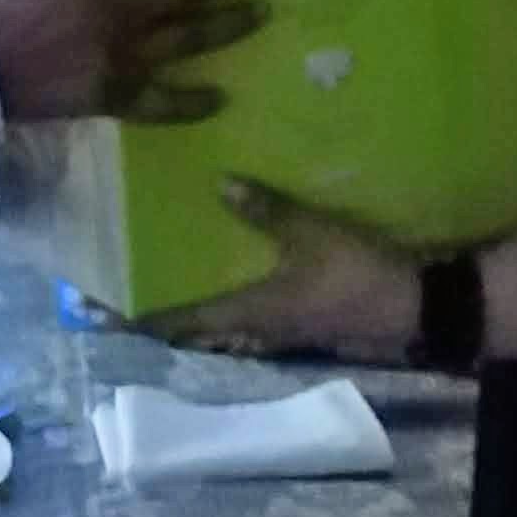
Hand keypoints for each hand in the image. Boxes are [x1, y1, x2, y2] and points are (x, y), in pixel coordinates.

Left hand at [141, 178, 426, 362]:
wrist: (414, 308)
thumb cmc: (357, 274)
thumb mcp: (314, 235)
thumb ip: (269, 211)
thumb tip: (219, 185)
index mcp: (250, 311)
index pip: (183, 319)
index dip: (141, 317)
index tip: (101, 313)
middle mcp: (256, 329)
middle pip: (196, 331)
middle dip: (158, 319)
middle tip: (121, 302)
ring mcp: (279, 332)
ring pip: (220, 332)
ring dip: (191, 318)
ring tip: (162, 296)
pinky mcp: (300, 325)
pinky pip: (247, 323)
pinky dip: (224, 312)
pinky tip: (223, 291)